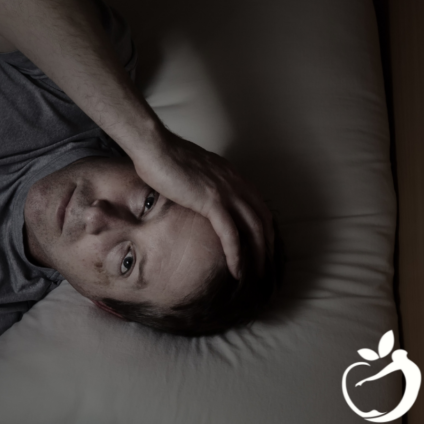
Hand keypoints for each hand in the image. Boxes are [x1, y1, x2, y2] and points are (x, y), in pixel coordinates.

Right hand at [131, 129, 272, 278]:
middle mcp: (236, 183)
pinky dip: (236, 254)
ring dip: (258, 256)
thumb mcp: (191, 172)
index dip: (264, 229)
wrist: (155, 148)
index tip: (262, 248)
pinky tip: (236, 271)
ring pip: (253, 229)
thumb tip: (194, 195)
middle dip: (268, 247)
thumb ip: (200, 184)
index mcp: (232, 176)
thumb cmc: (164, 157)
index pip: (258, 206)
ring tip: (256, 276)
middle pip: (263, 220)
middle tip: (266, 269)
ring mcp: (227, 192)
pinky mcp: (212, 202)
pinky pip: (231, 233)